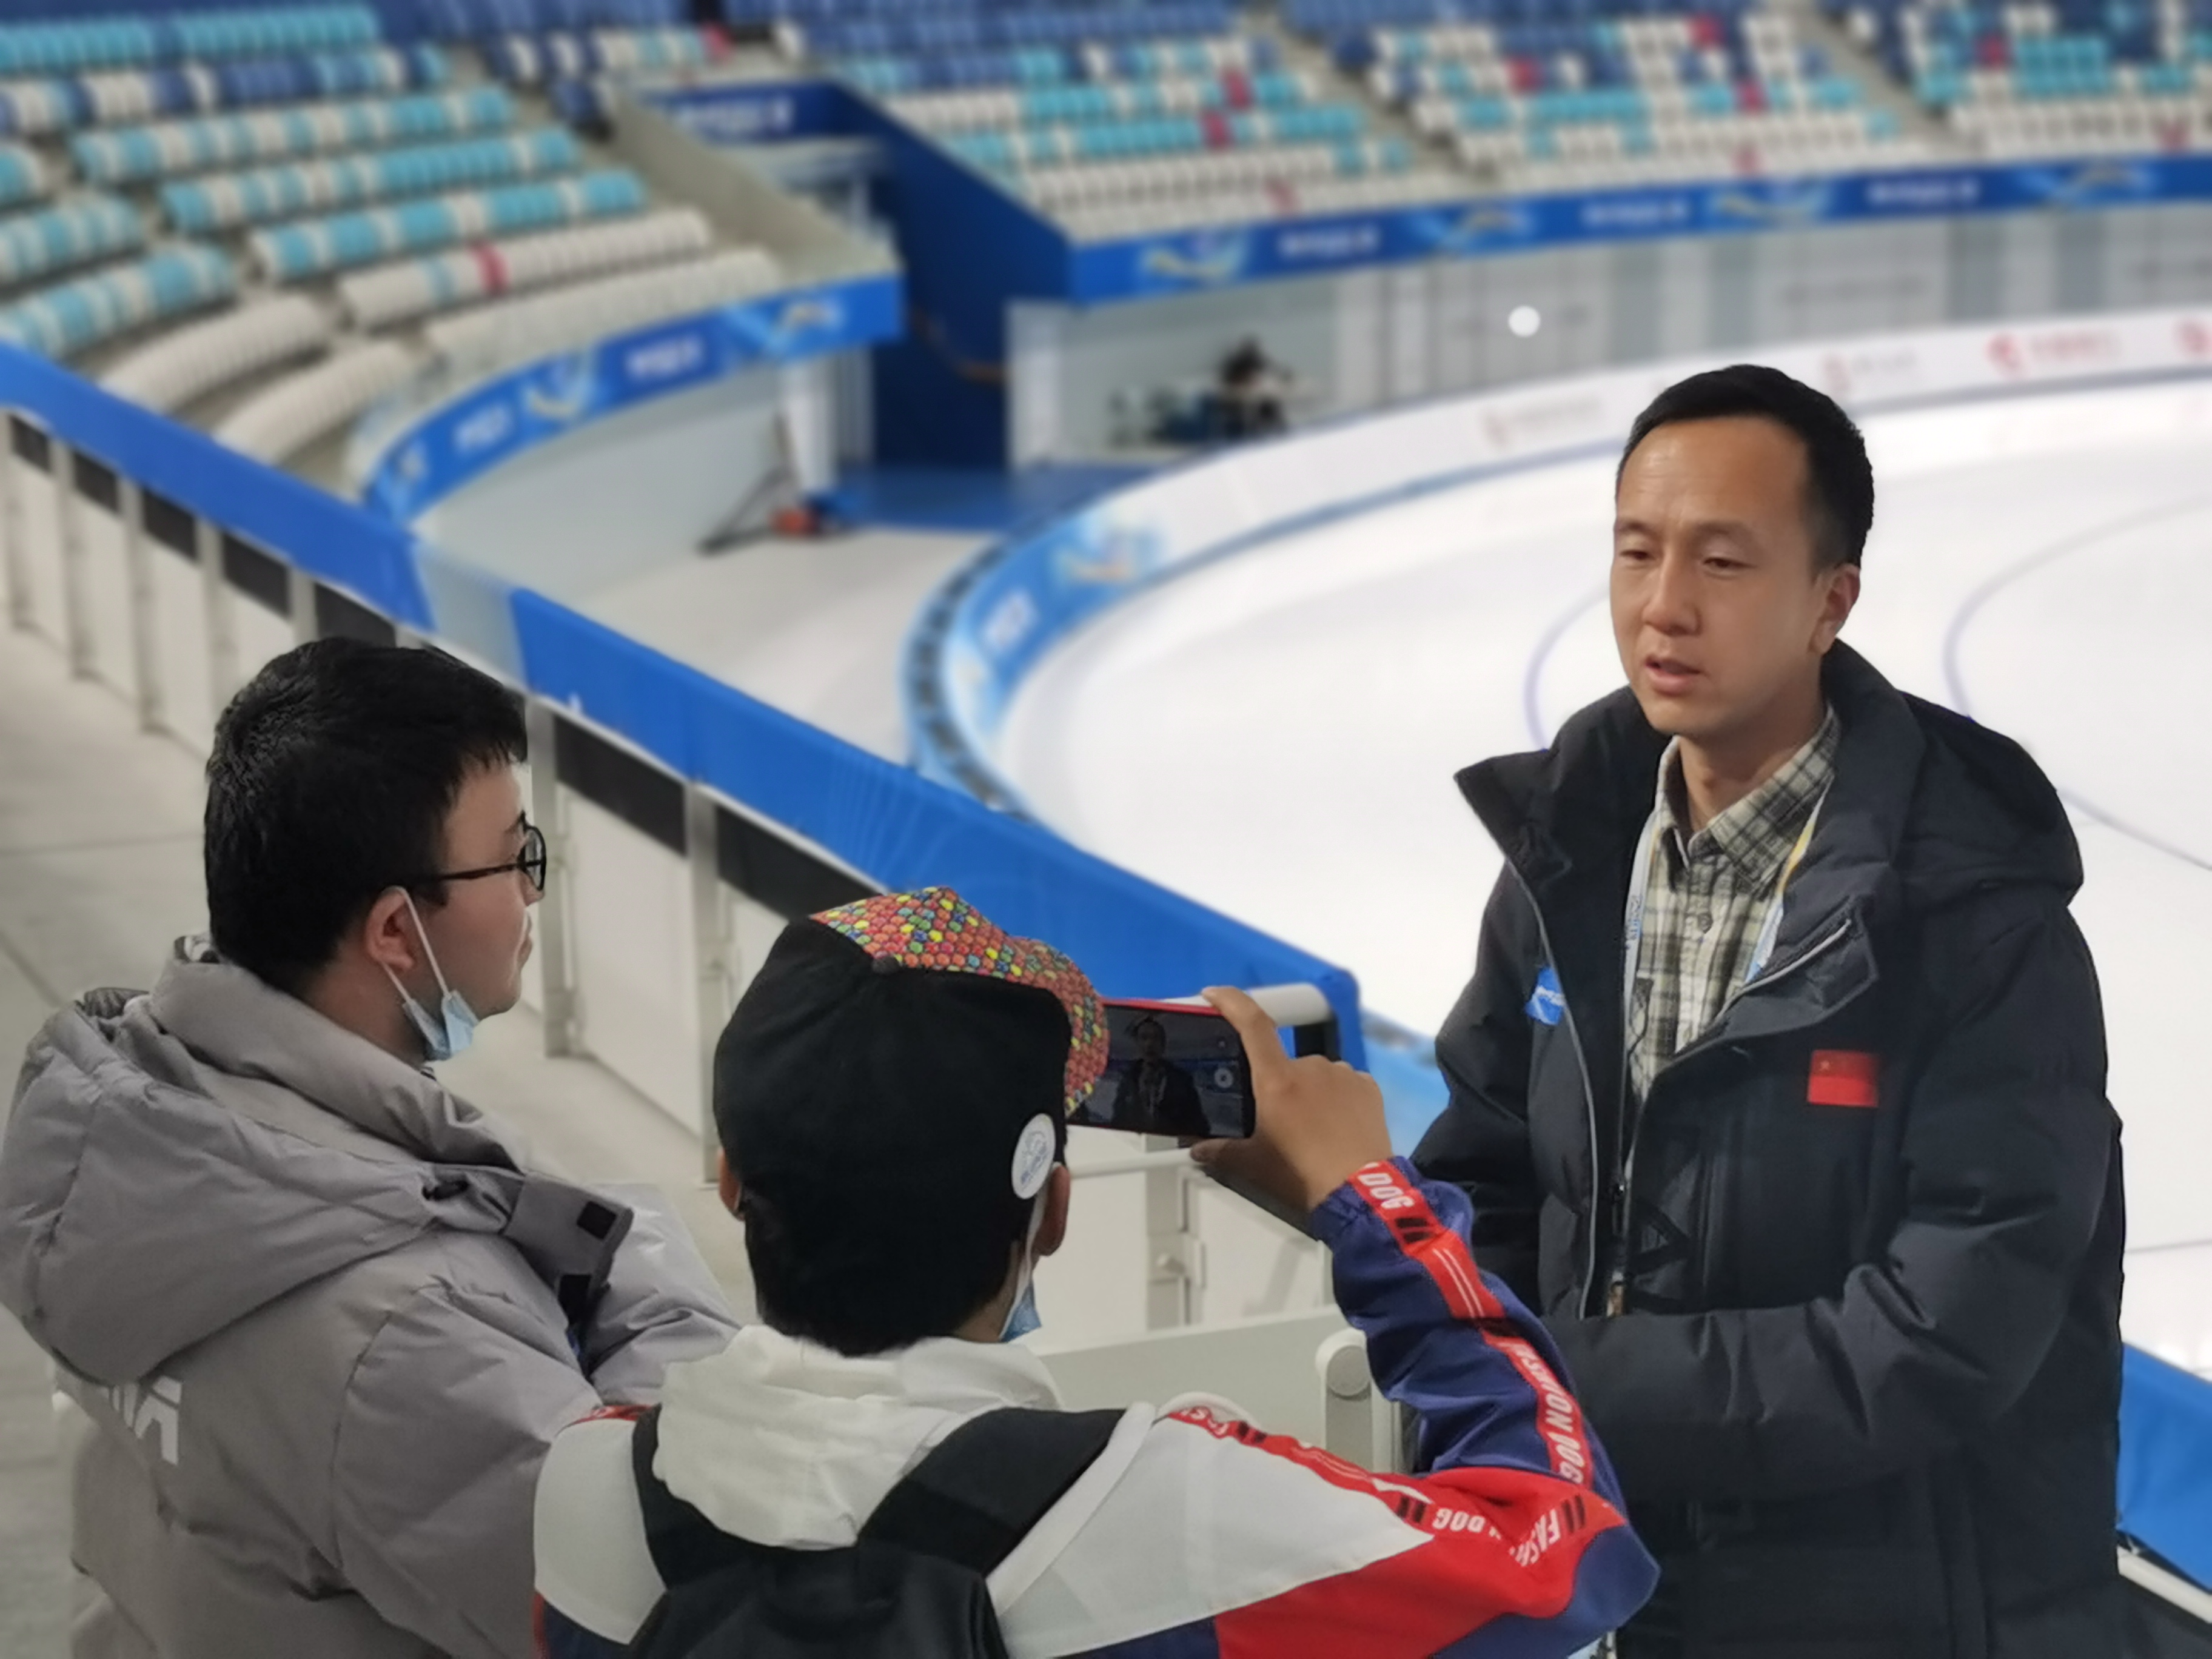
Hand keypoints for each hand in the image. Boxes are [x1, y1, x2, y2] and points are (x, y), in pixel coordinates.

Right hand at [1191, 986, 1394, 1216]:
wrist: (1359, 1192)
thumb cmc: (1303, 1176)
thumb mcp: (1253, 1165)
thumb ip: (1220, 1152)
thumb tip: (1200, 1149)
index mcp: (1276, 1080)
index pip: (1251, 1024)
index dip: (1231, 1002)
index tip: (1215, 994)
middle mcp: (1310, 1068)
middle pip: (1283, 1062)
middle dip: (1277, 1086)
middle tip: (1277, 1122)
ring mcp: (1342, 1074)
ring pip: (1315, 1074)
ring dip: (1308, 1093)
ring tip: (1311, 1131)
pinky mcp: (1368, 1087)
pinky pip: (1344, 1084)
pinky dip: (1336, 1099)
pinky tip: (1335, 1127)